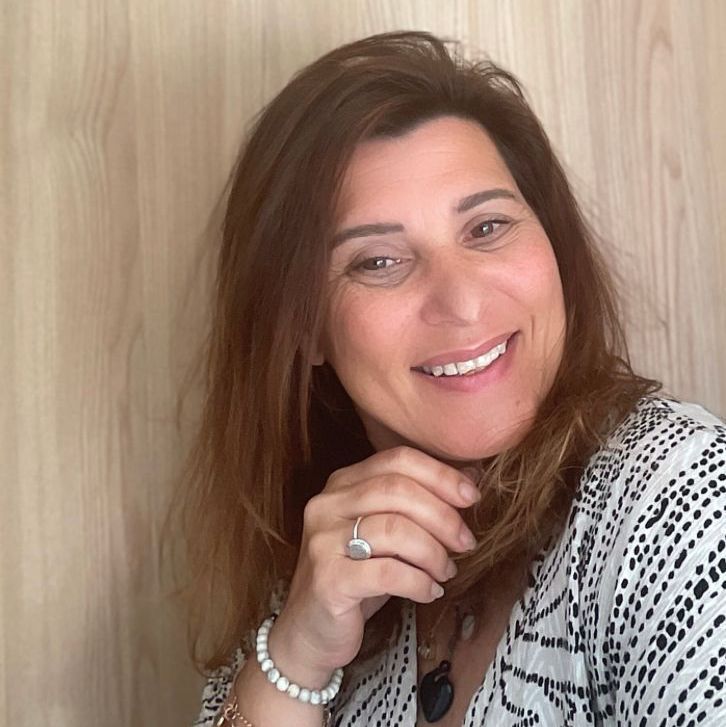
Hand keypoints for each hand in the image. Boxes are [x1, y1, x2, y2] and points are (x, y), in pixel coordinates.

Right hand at [269, 446, 480, 680]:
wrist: (310, 631)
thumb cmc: (357, 576)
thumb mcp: (388, 533)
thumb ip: (420, 501)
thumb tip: (471, 476)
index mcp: (342, 483)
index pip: (397, 459)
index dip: (440, 474)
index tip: (471, 497)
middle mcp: (327, 504)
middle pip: (397, 490)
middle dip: (442, 516)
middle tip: (466, 542)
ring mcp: (323, 540)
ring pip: (394, 529)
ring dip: (433, 552)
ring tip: (446, 571)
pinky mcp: (328, 579)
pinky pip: (387, 573)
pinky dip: (419, 582)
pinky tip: (430, 592)